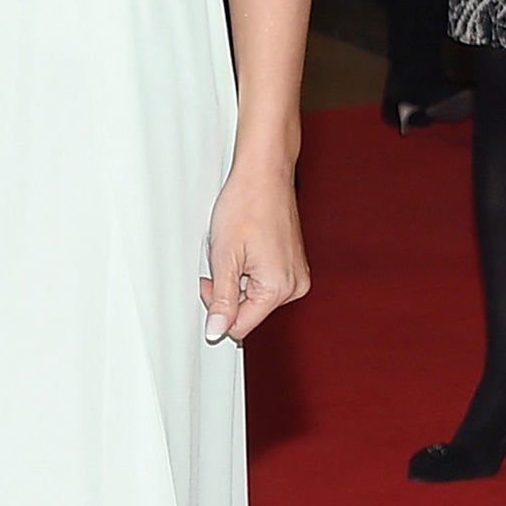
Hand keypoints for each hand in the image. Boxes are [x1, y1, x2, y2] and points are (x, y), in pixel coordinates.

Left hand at [200, 159, 309, 344]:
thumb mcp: (224, 257)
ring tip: (236, 249)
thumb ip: (221, 299)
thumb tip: (217, 331)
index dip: (217, 307)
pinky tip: (246, 248)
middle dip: (228, 292)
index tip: (209, 281)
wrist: (264, 175)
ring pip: (255, 297)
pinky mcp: (292, 266)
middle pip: (248, 312)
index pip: (240, 326)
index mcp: (279, 288)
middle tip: (220, 260)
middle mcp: (295, 286)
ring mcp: (296, 276)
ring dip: (238, 279)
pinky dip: (249, 270)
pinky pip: (265, 282)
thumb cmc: (246, 205)